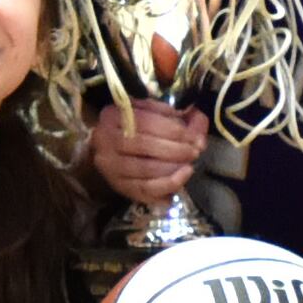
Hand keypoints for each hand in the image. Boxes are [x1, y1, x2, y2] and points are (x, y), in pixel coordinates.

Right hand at [87, 99, 207, 206]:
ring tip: (190, 165)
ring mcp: (110, 166)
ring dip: (172, 169)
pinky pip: (145, 190)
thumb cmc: (139, 126)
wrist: (115, 147)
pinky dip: (166, 186)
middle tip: (194, 151)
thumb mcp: (154, 112)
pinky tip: (181, 179)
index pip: (144, 121)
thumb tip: (198, 128)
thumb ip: (178, 115)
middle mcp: (105, 140)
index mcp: (113, 115)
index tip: (191, 135)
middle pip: (142, 145)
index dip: (171, 129)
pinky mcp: (119, 186)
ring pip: (144, 170)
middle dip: (174, 149)